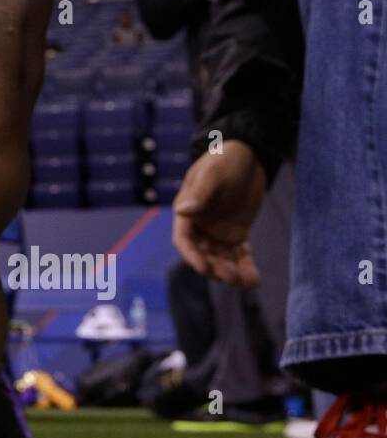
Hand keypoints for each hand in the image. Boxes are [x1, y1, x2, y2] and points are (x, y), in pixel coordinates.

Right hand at [172, 140, 266, 287]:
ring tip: (246, 282)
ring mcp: (218, 231)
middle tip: (231, 276)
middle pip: (203, 254)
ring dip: (231, 272)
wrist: (248, 155)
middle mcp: (200, 225)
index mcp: (187, 211)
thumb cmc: (225, 159)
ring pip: (222, 258)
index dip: (192, 255)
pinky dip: (246, 268)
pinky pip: (240, 255)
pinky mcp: (237, 234)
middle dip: (215, 267)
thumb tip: (181, 210)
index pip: (184, 239)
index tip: (204, 268)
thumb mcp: (213, 173)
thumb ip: (200, 192)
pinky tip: (255, 280)